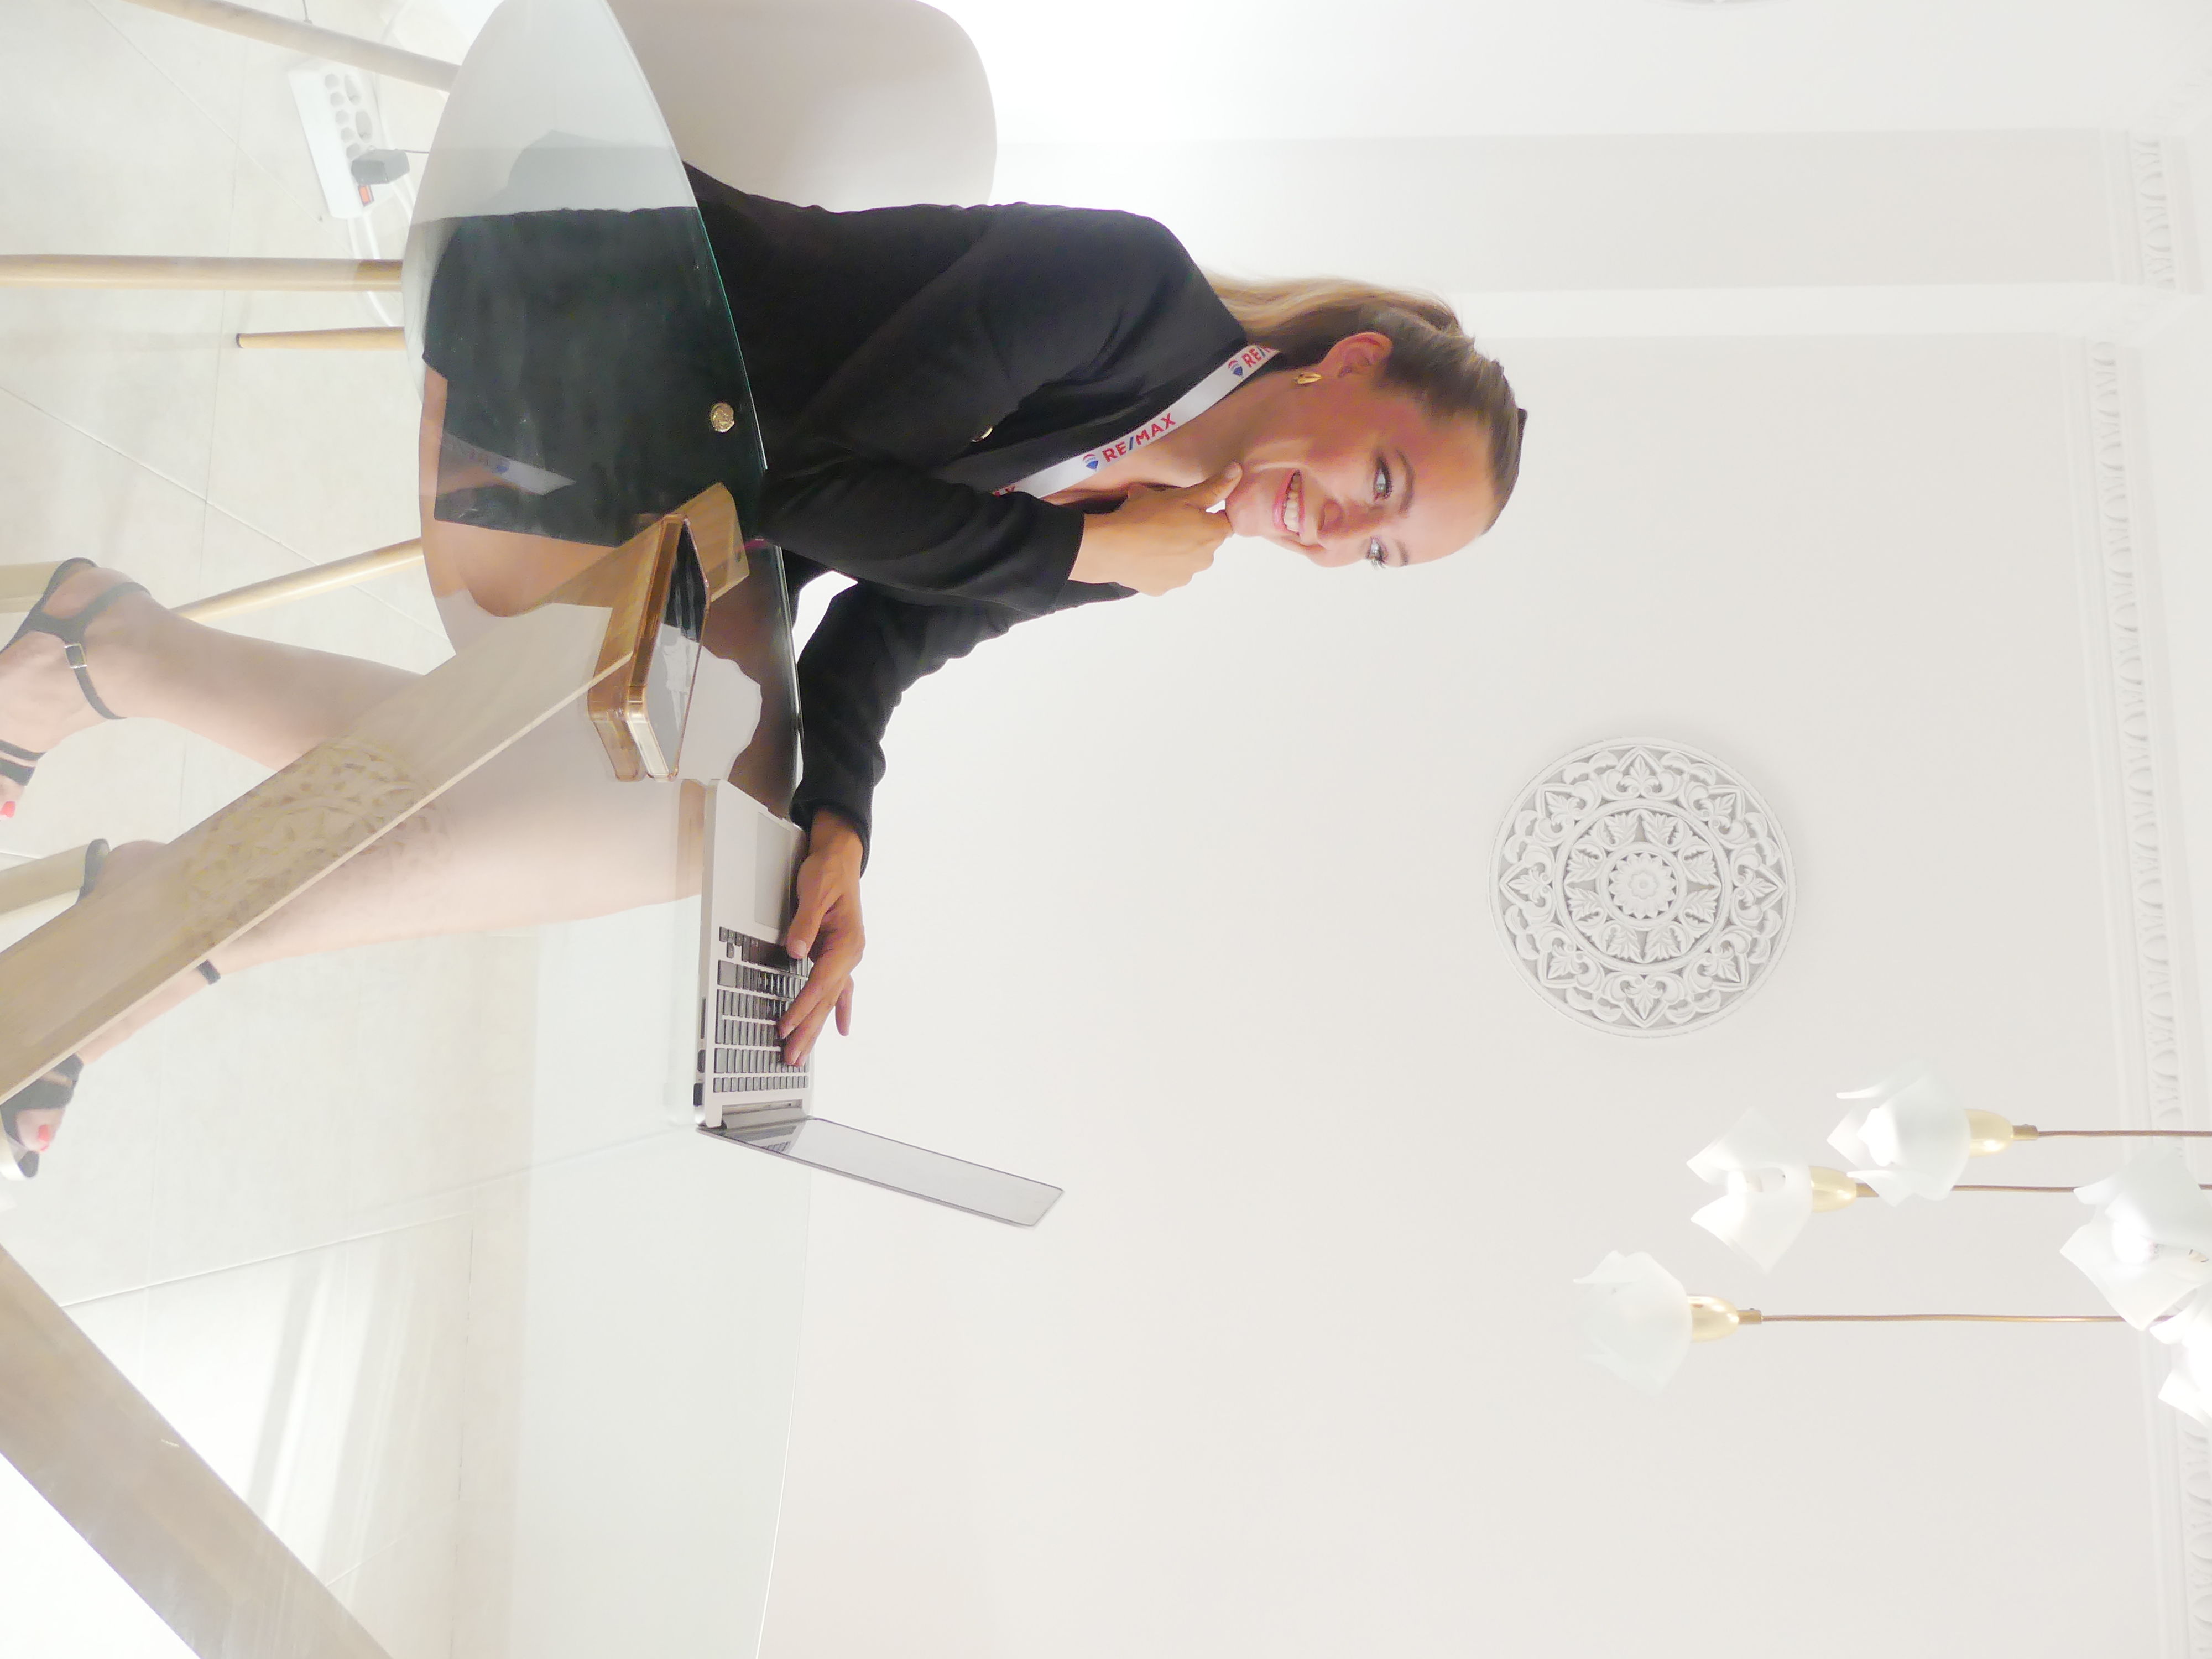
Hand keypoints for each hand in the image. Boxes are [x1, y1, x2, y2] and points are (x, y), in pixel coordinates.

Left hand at [780, 809, 864, 1064]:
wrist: (841, 858)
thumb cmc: (828, 872)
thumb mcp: (814, 891)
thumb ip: (805, 923)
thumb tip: (797, 952)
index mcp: (847, 942)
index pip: (821, 983)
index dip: (802, 1007)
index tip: (786, 1027)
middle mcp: (850, 954)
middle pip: (827, 1000)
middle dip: (808, 1030)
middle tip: (792, 1058)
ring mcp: (846, 957)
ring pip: (831, 1000)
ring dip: (816, 1027)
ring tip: (802, 1054)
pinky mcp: (838, 955)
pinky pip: (840, 989)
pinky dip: (841, 1010)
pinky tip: (842, 1031)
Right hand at [1069, 463, 1239, 594]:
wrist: (1111, 547)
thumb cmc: (1146, 517)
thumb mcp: (1180, 495)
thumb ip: (1213, 487)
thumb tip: (1237, 472)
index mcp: (1213, 534)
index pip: (1224, 522)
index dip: (1208, 512)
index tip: (1188, 507)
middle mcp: (1205, 560)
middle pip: (1205, 541)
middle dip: (1191, 530)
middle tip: (1165, 517)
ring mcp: (1184, 577)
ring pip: (1186, 559)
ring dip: (1176, 548)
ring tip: (1150, 535)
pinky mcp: (1163, 588)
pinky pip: (1166, 573)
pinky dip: (1159, 564)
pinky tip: (1143, 553)